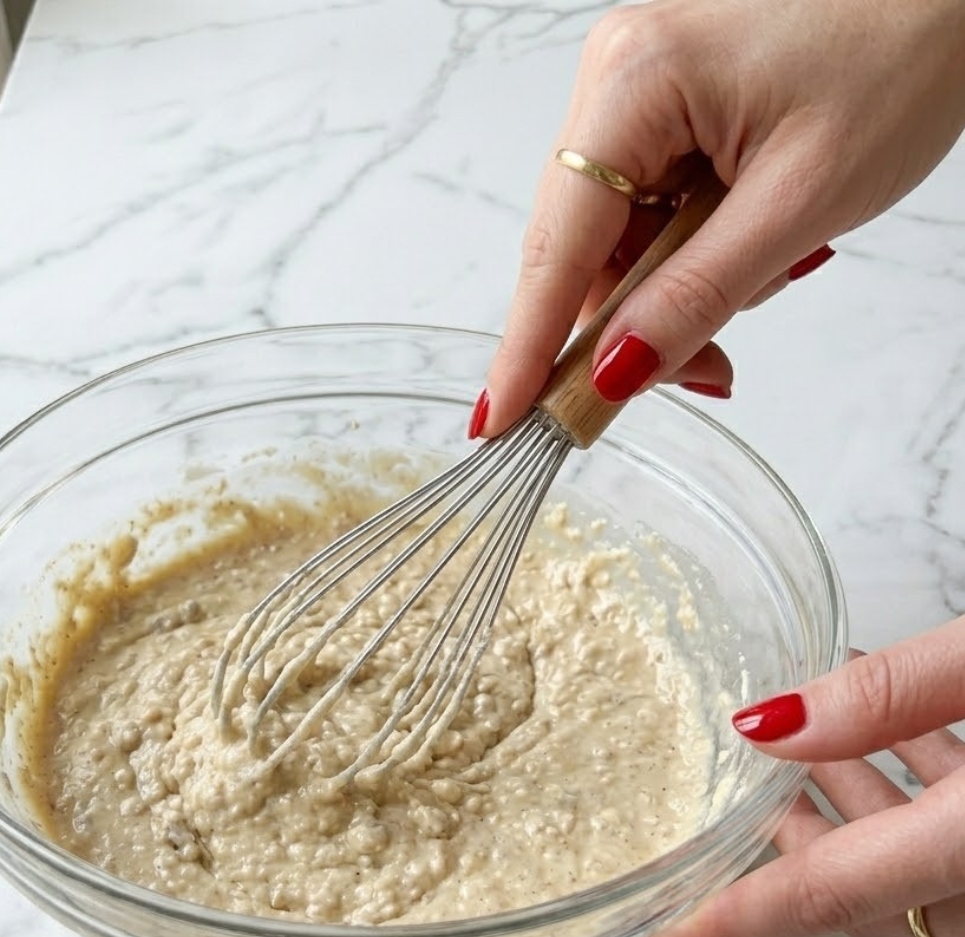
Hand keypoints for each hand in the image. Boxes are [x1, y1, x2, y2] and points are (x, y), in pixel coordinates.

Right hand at [476, 0, 964, 434]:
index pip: (556, 245)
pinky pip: (649, 211)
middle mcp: (615, 79)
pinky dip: (690, 255)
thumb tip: (616, 373)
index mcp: (633, 83)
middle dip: (633, 324)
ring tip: (760, 290)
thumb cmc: (905, 47)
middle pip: (581, 248)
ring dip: (673, 292)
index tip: (500, 421)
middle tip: (701, 376)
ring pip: (617, 239)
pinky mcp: (667, 106)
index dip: (529, 344)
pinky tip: (749, 256)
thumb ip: (698, 295)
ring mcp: (637, 91)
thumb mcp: (800, 200)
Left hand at [641, 616, 964, 936]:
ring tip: (801, 725)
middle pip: (860, 881)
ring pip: (904, 853)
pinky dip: (909, 775)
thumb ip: (887, 696)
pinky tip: (890, 713)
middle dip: (788, 833)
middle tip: (734, 779)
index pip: (826, 897)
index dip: (735, 925)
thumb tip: (768, 724)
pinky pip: (950, 824)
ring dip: (848, 790)